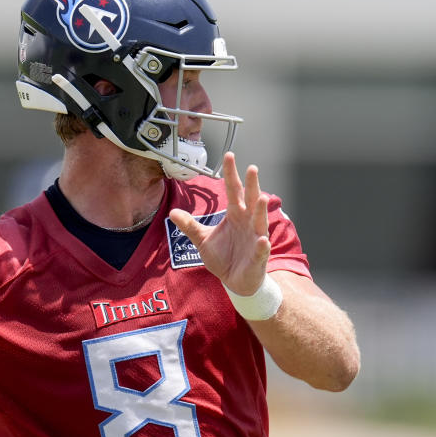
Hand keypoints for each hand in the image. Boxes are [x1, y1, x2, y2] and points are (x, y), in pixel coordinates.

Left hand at [169, 152, 270, 294]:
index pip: (233, 190)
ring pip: (259, 221)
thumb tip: (173, 211)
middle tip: (252, 168)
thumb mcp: (202, 239)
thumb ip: (190, 225)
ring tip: (261, 197)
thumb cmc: (223, 257)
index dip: (231, 174)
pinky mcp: (258, 257)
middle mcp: (248, 222)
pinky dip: (262, 245)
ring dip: (260, 210)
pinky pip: (261, 250)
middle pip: (250, 200)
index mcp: (235, 215)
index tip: (229, 156)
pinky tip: (262, 240)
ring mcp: (255, 238)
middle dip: (252, 185)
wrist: (234, 280)